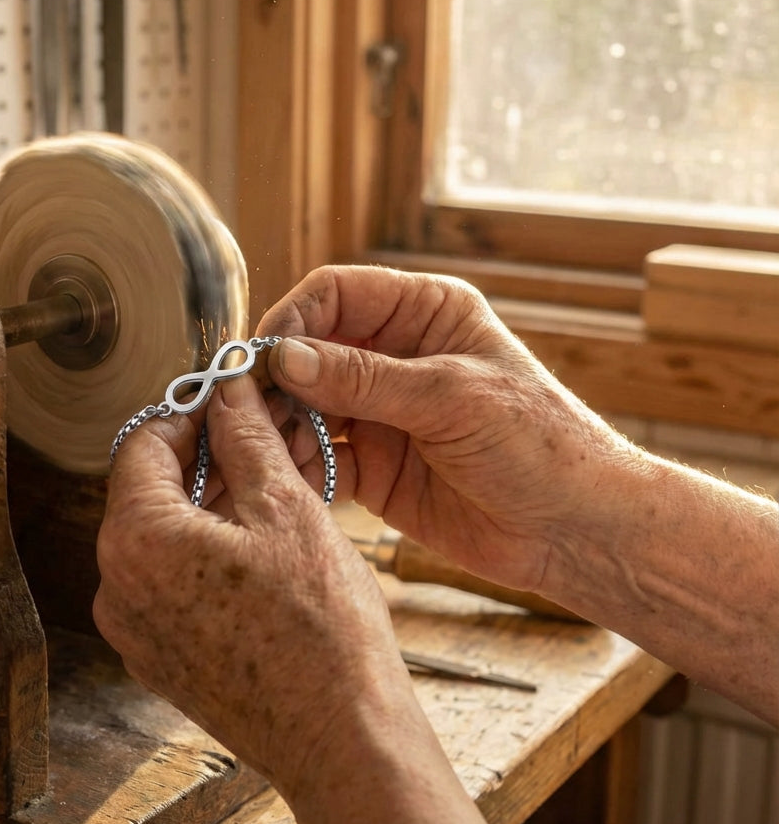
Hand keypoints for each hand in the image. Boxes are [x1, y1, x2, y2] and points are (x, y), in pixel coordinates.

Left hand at [94, 373, 409, 795]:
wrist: (342, 739)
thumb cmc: (320, 630)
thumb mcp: (286, 509)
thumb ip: (246, 437)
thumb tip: (229, 389)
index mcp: (137, 541)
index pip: (142, 443)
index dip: (189, 411)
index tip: (228, 399)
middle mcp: (116, 588)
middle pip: (149, 491)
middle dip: (204, 456)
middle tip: (258, 435)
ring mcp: (134, 630)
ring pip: (163, 537)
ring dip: (209, 502)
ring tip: (269, 483)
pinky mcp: (160, 657)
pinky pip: (171, 581)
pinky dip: (206, 549)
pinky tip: (259, 538)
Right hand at [257, 265, 633, 593]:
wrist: (576, 530)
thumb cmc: (539, 444)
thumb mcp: (451, 398)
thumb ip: (363, 378)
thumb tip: (283, 357)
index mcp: (424, 314)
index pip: (336, 294)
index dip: (294, 319)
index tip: (265, 356)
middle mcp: (394, 356)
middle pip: (309, 350)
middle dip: (276, 378)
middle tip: (247, 409)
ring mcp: (379, 413)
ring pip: (304, 405)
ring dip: (279, 424)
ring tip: (262, 449)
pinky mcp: (371, 466)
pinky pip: (317, 457)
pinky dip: (296, 465)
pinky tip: (286, 478)